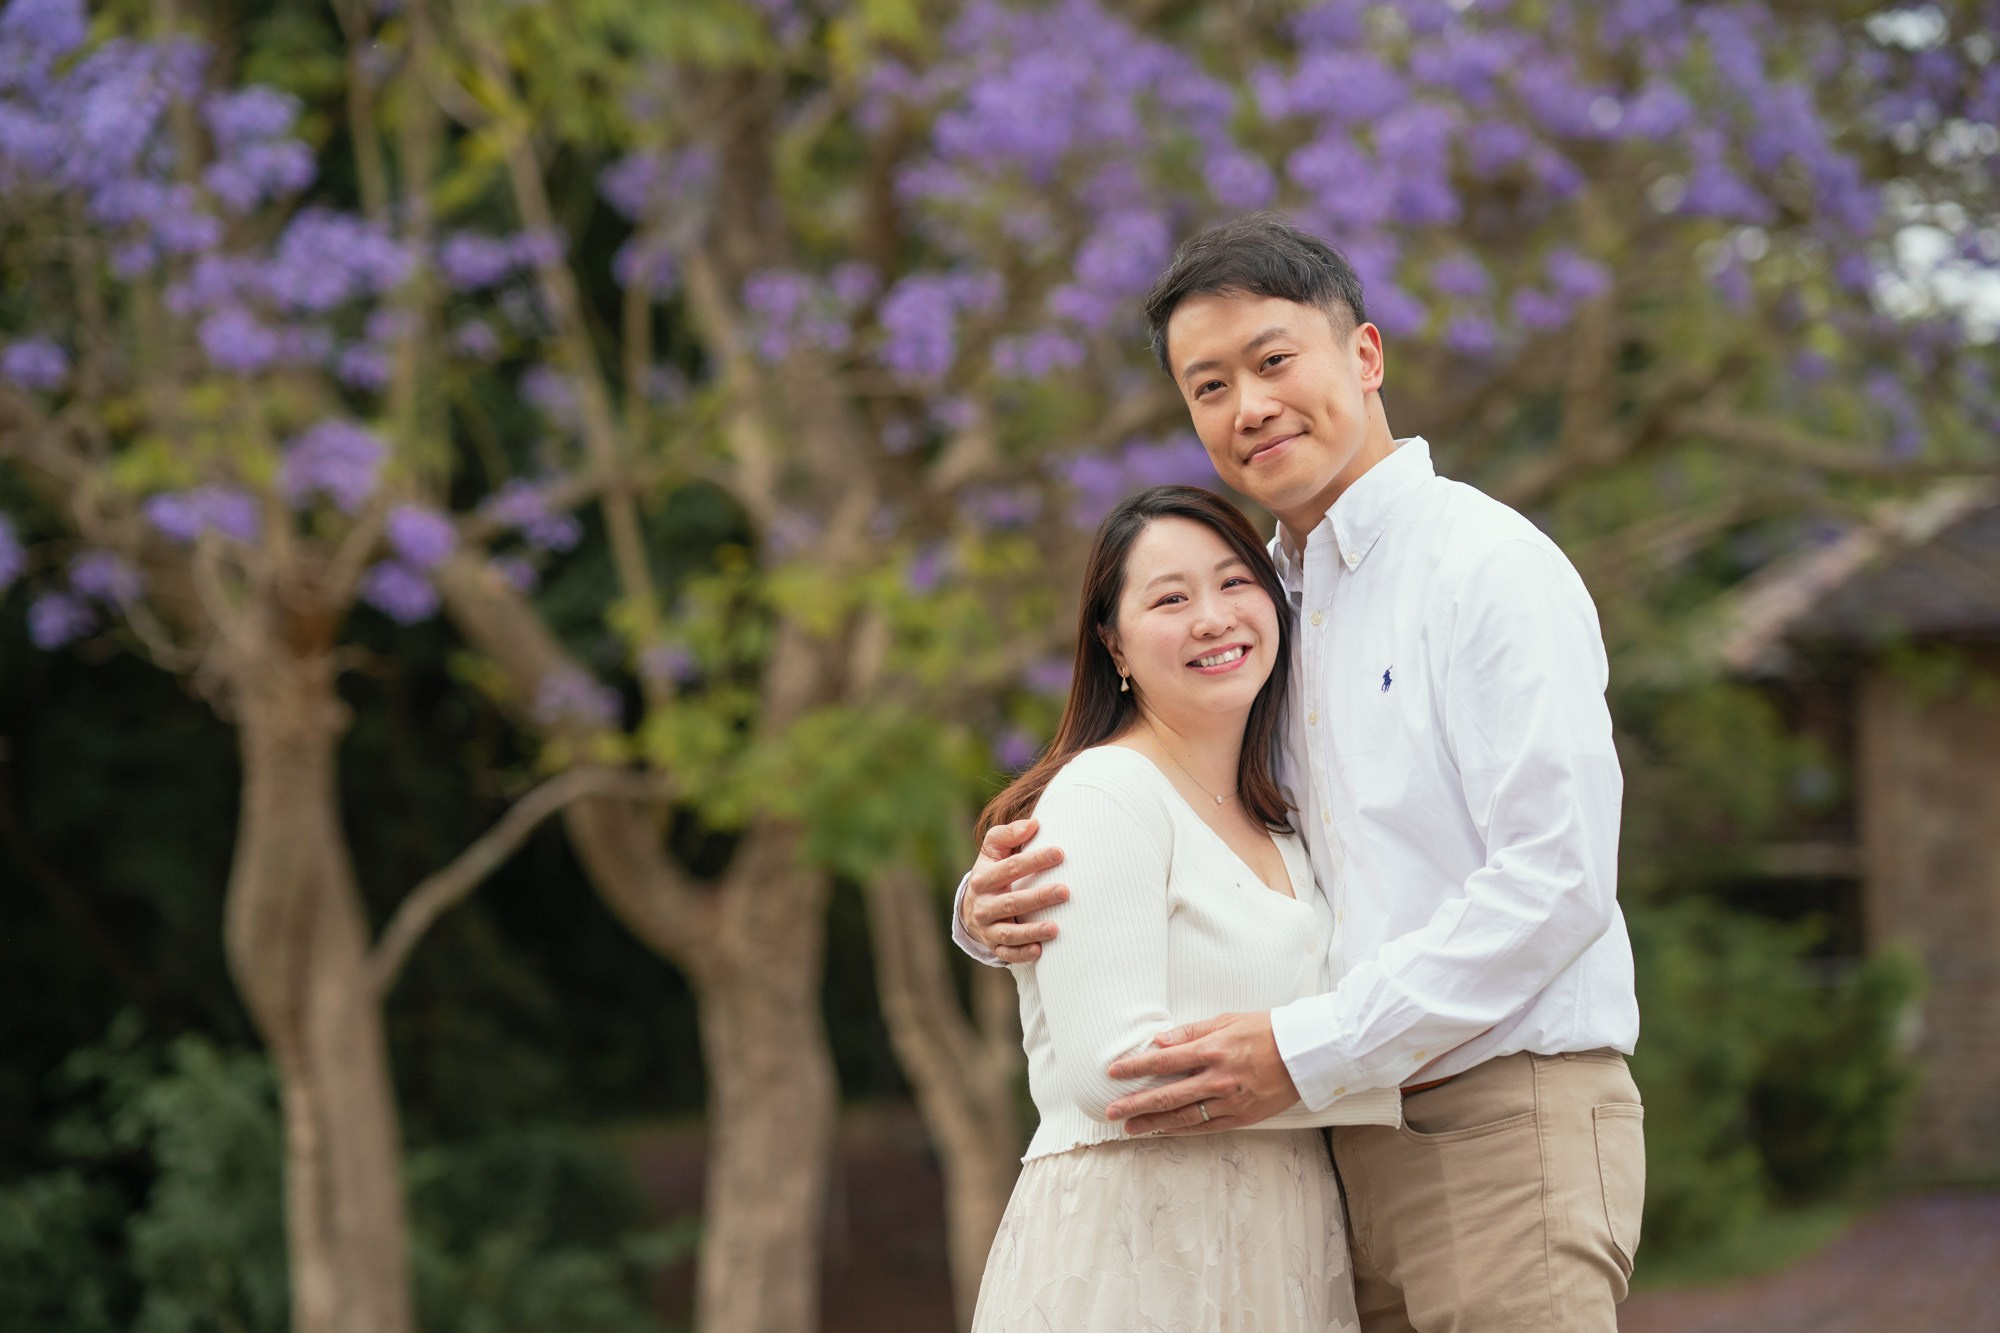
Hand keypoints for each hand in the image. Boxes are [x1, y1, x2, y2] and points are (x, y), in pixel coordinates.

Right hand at [962, 818, 1067, 963]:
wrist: (972, 906)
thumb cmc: (993, 871)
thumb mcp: (993, 850)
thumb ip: (1008, 834)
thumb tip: (1033, 824)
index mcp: (983, 878)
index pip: (1010, 867)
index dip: (1035, 860)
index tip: (1060, 853)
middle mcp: (983, 905)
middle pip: (1011, 902)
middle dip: (1038, 897)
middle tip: (1065, 891)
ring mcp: (988, 928)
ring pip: (1009, 932)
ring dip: (1032, 931)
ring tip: (1056, 928)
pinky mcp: (994, 946)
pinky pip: (1007, 953)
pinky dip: (1022, 954)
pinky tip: (1040, 950)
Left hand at [1104, 1012, 1298, 1134]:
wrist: (1305, 1053)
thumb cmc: (1264, 1031)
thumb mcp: (1226, 1020)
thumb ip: (1190, 1033)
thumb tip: (1158, 1041)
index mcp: (1212, 1050)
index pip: (1163, 1061)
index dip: (1135, 1067)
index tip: (1113, 1072)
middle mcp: (1217, 1079)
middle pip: (1166, 1095)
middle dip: (1134, 1104)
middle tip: (1111, 1111)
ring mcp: (1229, 1101)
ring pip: (1183, 1117)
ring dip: (1152, 1122)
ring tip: (1129, 1128)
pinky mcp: (1241, 1117)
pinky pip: (1204, 1127)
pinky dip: (1181, 1130)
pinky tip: (1163, 1131)